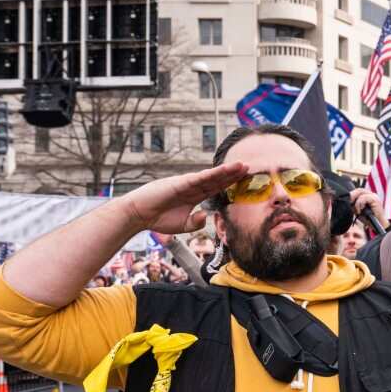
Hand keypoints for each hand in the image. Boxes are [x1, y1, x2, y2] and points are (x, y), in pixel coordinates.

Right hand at [116, 162, 247, 233]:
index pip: (218, 188)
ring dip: (228, 171)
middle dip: (235, 175)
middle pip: (218, 180)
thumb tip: (206, 216)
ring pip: (212, 176)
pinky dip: (214, 173)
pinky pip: (201, 178)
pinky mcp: (181, 183)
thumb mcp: (183, 225)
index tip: (246, 181)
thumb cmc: (158, 219)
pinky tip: (226, 170)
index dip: (232, 184)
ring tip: (243, 165)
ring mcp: (188, 184)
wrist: (138, 215)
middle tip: (252, 169)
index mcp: (195, 196)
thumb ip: (196, 222)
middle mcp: (193, 187)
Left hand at [349, 188, 382, 220]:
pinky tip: (360, 211)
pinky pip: (364, 197)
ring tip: (357, 210)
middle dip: (352, 196)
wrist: (378, 225)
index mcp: (368, 196)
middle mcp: (371, 194)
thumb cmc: (368, 218)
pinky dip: (360, 204)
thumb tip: (347, 200)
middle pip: (359, 190)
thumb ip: (354, 204)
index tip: (346, 201)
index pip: (358, 191)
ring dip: (356, 202)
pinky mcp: (375, 199)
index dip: (351, 195)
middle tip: (348, 203)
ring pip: (360, 192)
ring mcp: (374, 196)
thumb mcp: (358, 210)